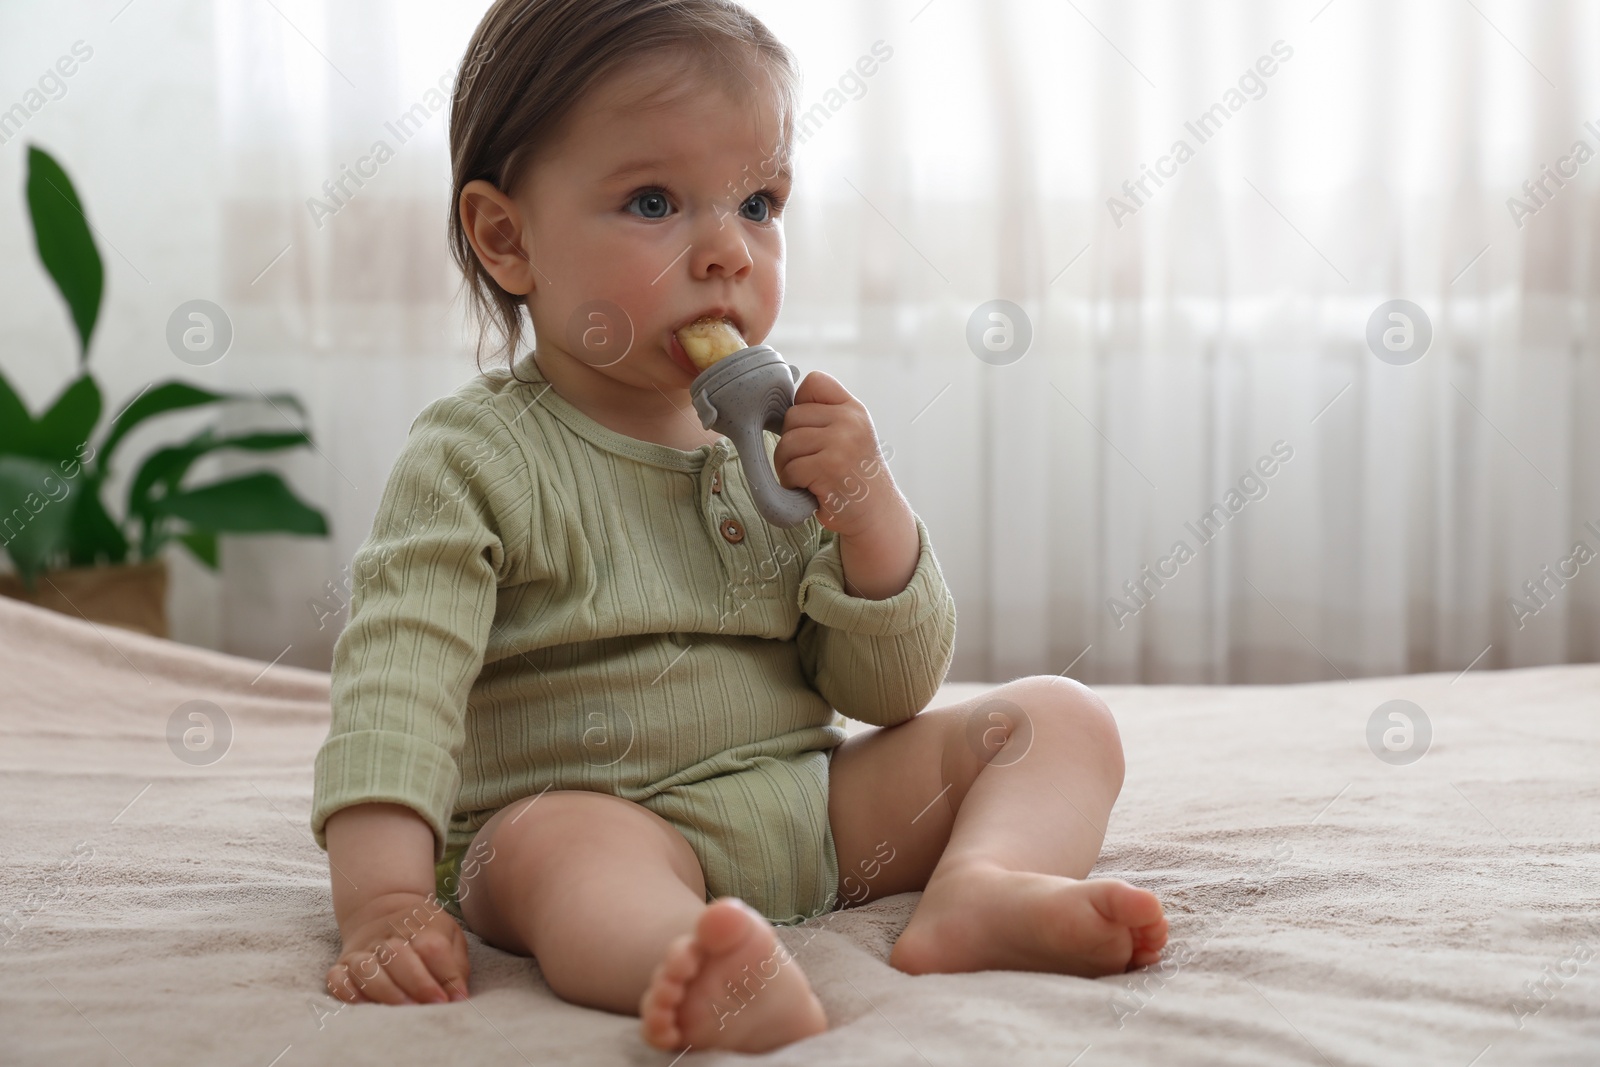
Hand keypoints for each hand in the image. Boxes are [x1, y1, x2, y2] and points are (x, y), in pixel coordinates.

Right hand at [327, 891, 470, 1005]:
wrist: (383, 908)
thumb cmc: (424, 931)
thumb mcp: (449, 937)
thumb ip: (456, 967)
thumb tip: (460, 998)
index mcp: (419, 927)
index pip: (431, 947)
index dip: (442, 974)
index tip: (448, 999)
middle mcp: (387, 938)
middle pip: (397, 955)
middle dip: (415, 983)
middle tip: (429, 1006)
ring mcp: (362, 950)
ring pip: (366, 968)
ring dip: (385, 991)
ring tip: (403, 1009)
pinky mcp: (342, 964)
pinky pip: (337, 979)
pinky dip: (347, 993)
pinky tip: (365, 1006)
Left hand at [774, 371, 903, 538]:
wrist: (876, 513)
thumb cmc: (854, 475)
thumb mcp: (850, 435)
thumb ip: (824, 417)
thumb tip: (776, 407)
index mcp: (854, 409)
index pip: (815, 382)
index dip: (801, 403)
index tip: (808, 429)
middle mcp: (850, 421)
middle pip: (792, 417)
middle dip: (790, 443)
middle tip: (805, 463)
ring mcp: (841, 443)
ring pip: (787, 443)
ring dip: (786, 465)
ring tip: (805, 477)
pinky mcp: (829, 468)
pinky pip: (791, 468)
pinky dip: (791, 483)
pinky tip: (807, 489)